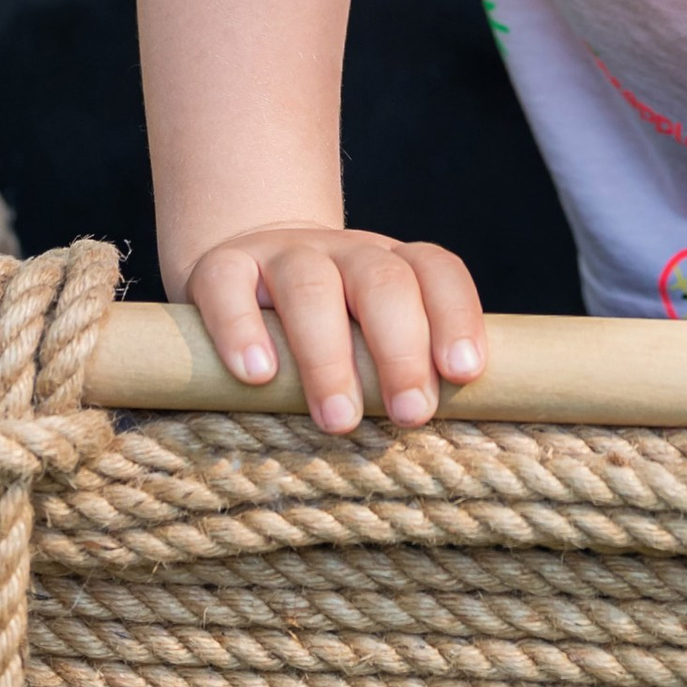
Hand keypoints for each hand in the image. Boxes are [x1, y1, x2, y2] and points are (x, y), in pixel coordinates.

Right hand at [179, 220, 483, 430]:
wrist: (246, 269)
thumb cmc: (327, 329)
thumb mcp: (369, 339)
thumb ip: (400, 370)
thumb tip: (436, 434)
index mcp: (390, 264)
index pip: (435, 271)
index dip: (455, 316)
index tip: (464, 373)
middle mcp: (343, 251)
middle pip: (382, 281)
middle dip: (401, 349)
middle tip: (411, 415)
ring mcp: (281, 255)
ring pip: (310, 285)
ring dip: (328, 356)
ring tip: (339, 420)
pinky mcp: (221, 268)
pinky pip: (229, 286)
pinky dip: (242, 328)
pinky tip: (258, 374)